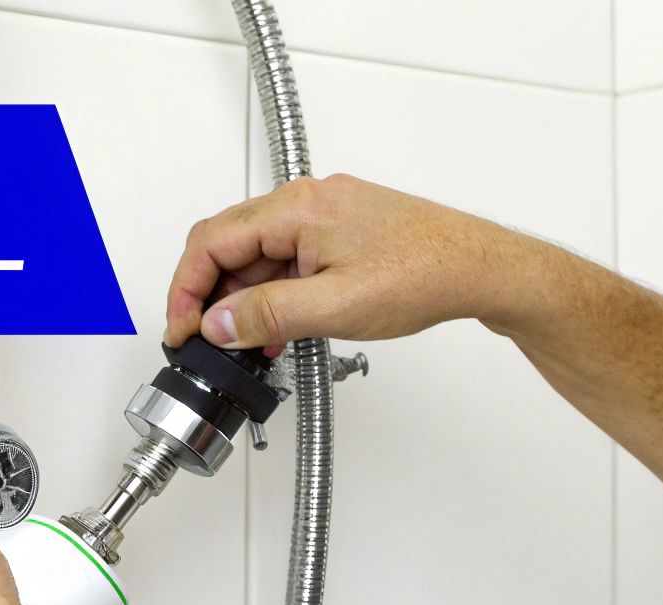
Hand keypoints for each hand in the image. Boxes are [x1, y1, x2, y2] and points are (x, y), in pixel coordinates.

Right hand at [164, 173, 554, 351]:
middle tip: (203, 339)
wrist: (481, 270)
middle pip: (228, 245)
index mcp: (298, 208)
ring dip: (243, 300)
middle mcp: (307, 203)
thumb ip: (267, 315)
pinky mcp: (340, 233)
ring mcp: (324, 216)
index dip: (186, 290)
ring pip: (257, 256)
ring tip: (245, 344)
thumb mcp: (334, 307)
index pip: (212, 242)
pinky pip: (286, 260)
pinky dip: (272, 294)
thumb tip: (218, 324)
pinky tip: (277, 327)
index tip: (181, 329)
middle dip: (209, 296)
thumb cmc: (426, 274)